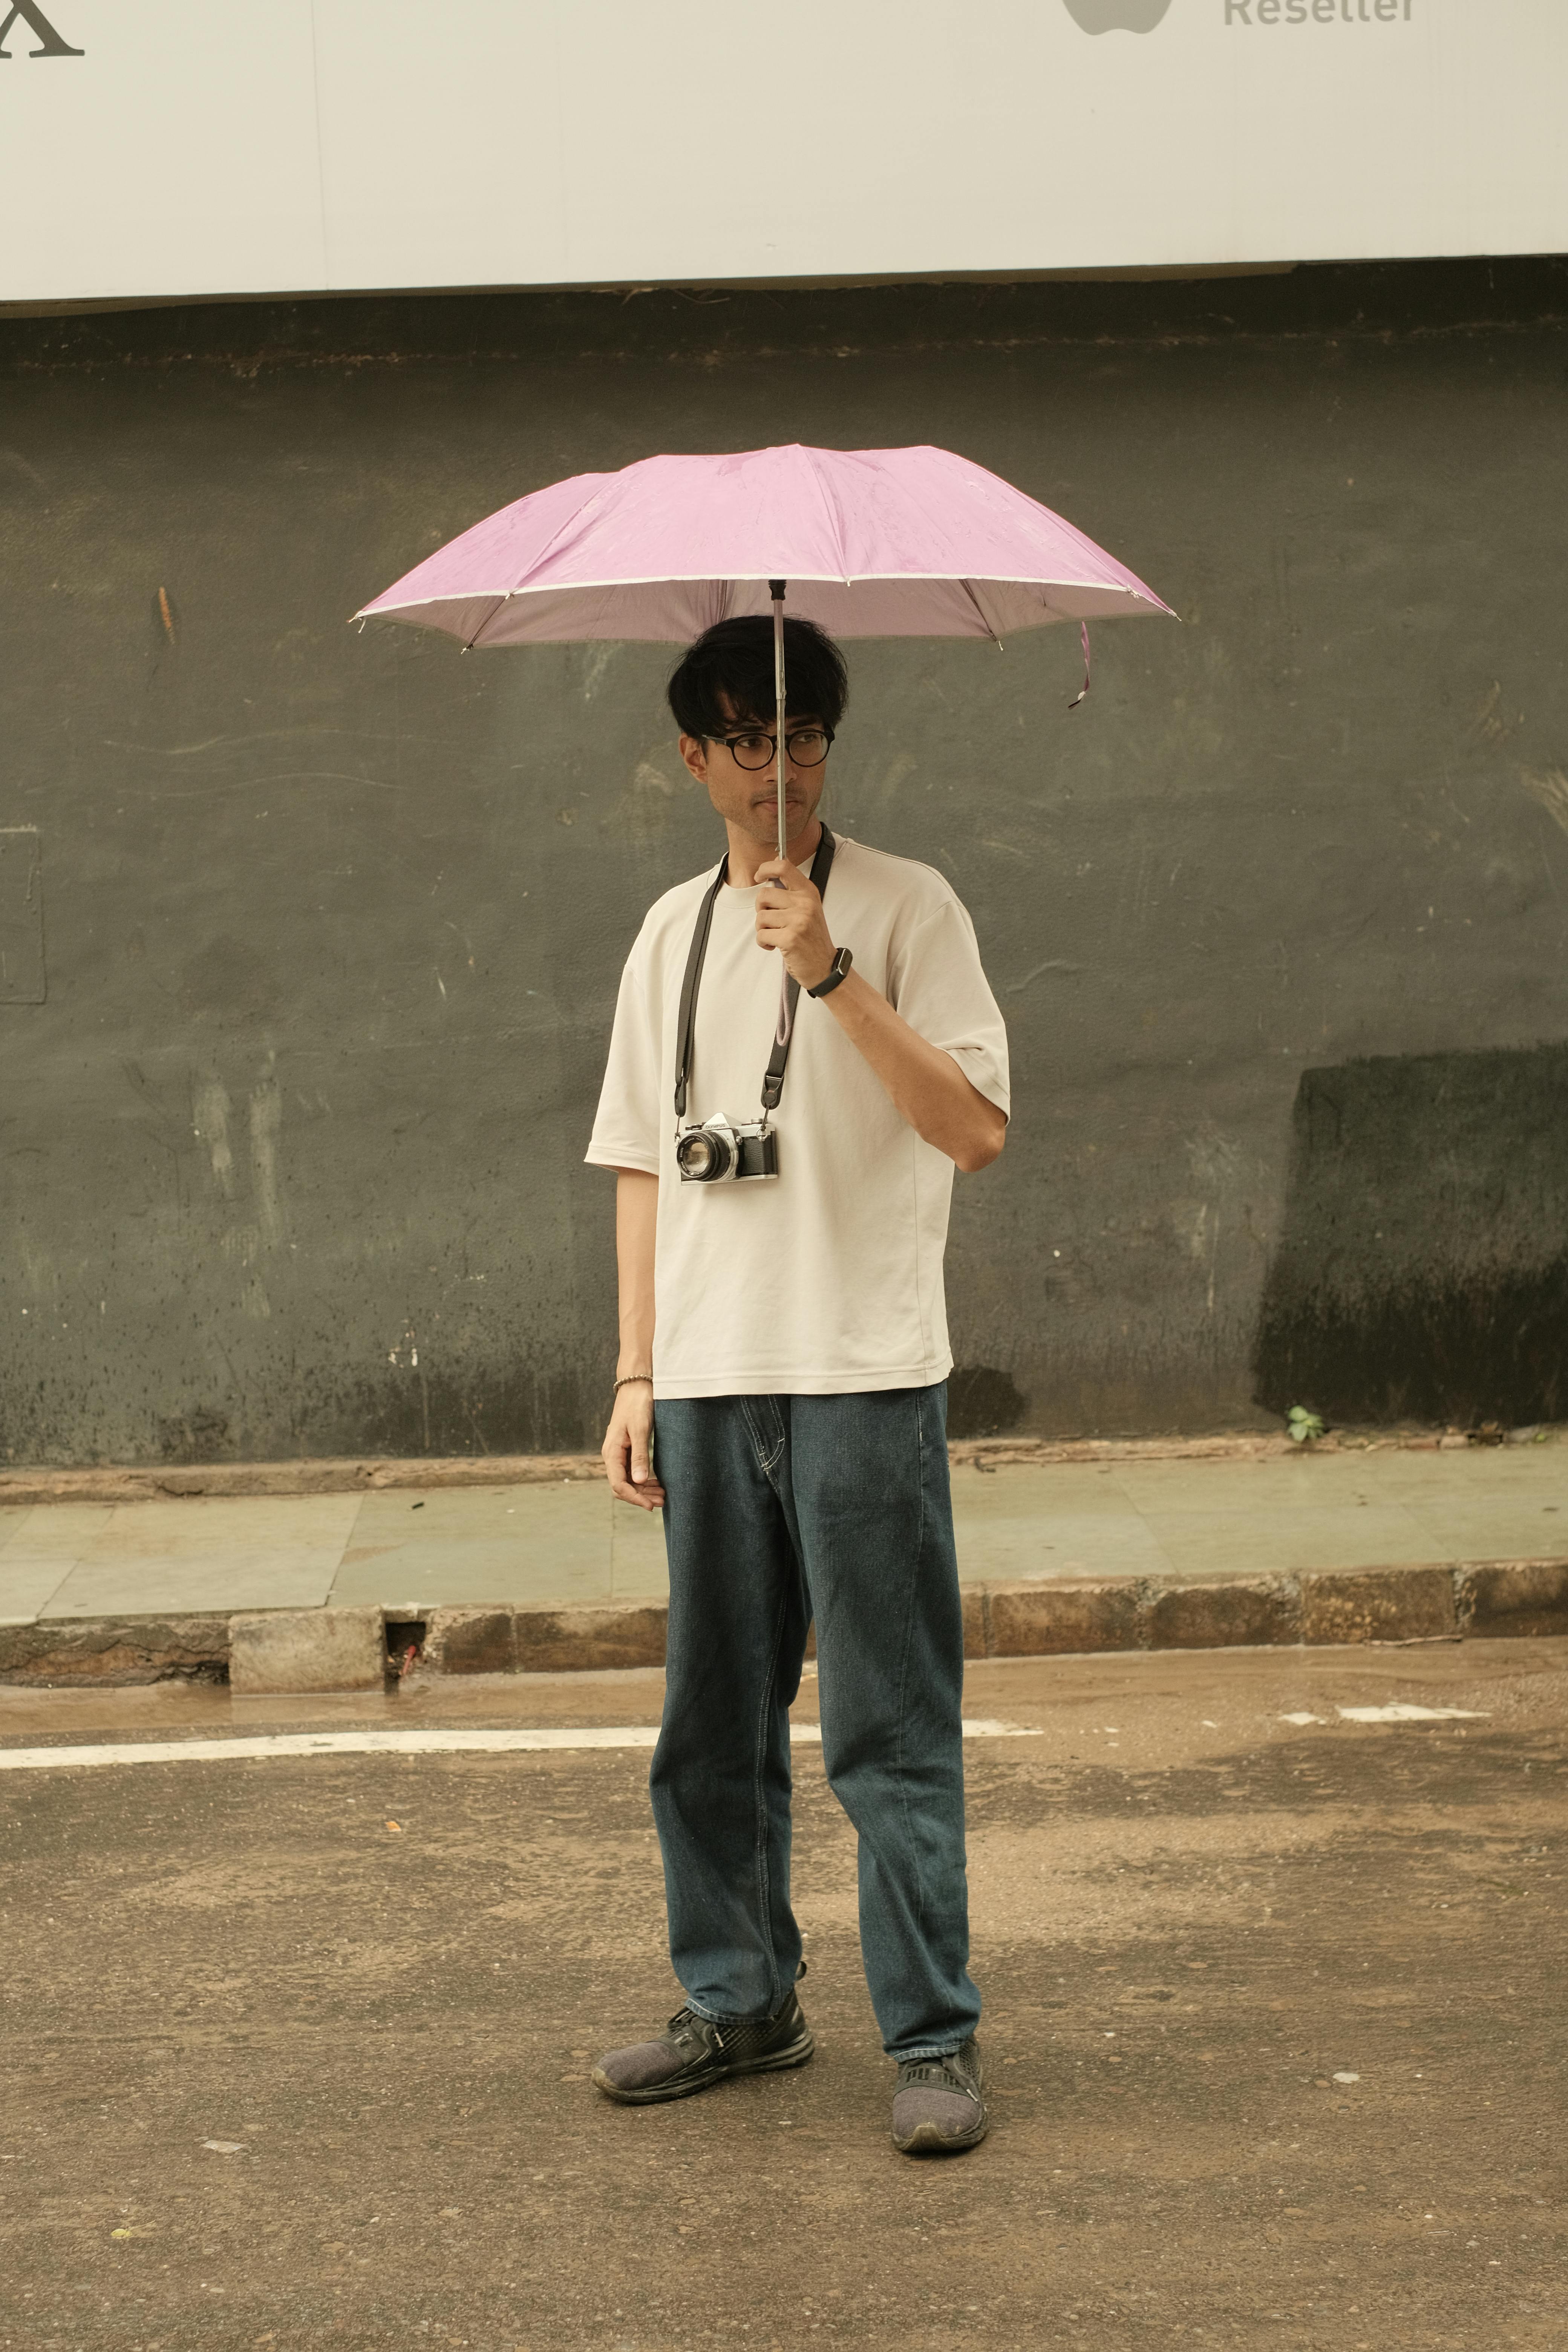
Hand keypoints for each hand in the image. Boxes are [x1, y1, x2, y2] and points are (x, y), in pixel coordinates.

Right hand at [602, 1380, 663, 1509]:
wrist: (636, 1385)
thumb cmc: (638, 1404)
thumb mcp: (640, 1430)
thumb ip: (639, 1456)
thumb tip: (639, 1481)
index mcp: (611, 1452)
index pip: (618, 1484)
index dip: (634, 1497)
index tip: (651, 1505)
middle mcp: (612, 1455)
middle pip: (622, 1486)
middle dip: (640, 1496)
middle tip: (662, 1501)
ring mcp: (619, 1453)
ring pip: (628, 1480)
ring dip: (643, 1490)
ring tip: (662, 1495)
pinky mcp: (627, 1450)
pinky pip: (632, 1471)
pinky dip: (644, 1480)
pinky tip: (657, 1483)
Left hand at [755, 857, 835, 990]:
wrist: (825, 966)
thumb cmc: (812, 939)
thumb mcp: (807, 908)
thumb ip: (791, 891)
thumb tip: (772, 869)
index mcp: (808, 892)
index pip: (783, 867)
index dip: (765, 868)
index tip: (759, 876)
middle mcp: (804, 903)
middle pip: (764, 894)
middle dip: (760, 909)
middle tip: (771, 920)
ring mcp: (798, 920)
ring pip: (760, 916)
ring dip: (763, 929)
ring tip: (777, 935)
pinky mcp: (790, 938)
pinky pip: (761, 935)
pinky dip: (764, 943)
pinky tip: (776, 945)